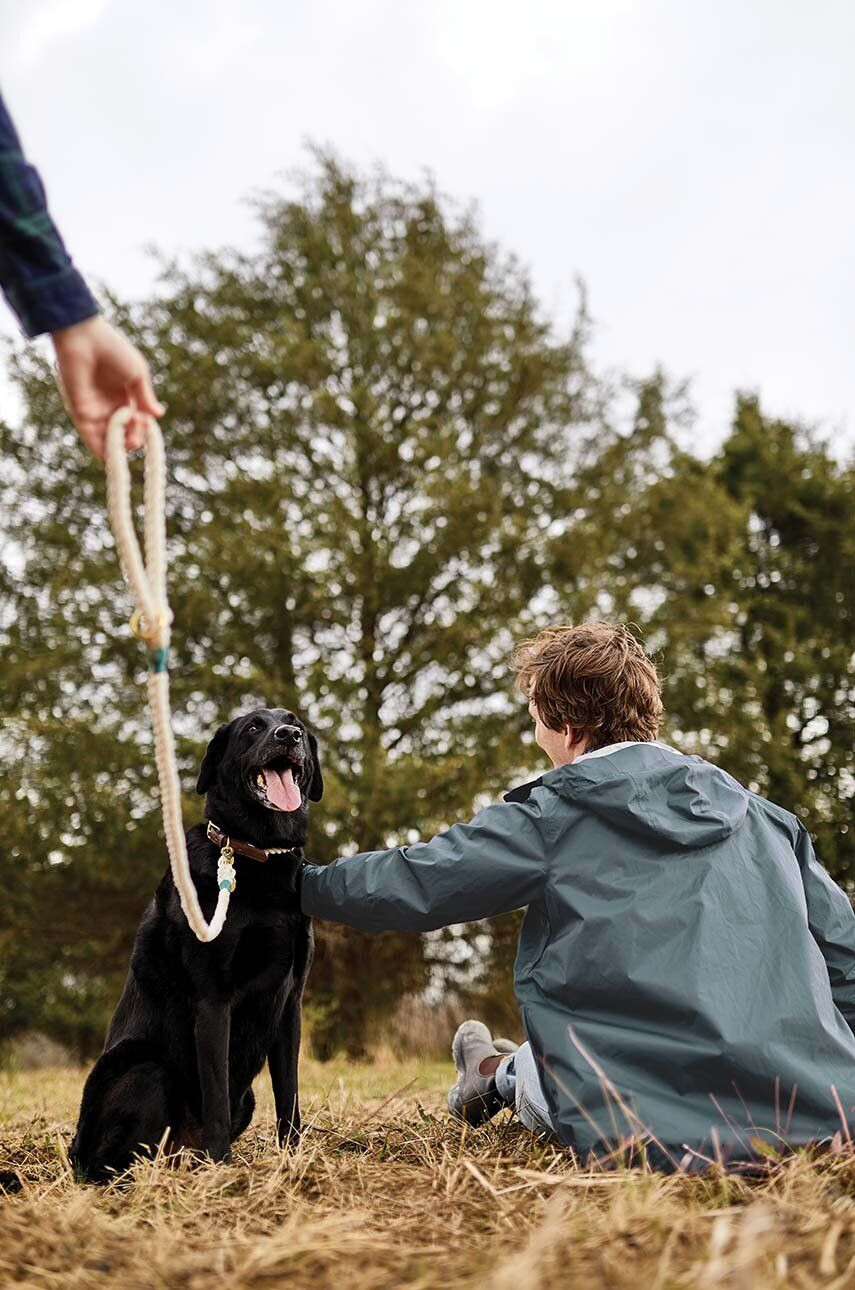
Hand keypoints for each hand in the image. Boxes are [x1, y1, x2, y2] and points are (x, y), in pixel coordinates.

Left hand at [51, 315, 163, 458]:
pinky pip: (91, 438)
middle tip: (138, 434)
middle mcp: (108, 405)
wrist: (84, 338)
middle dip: (133, 438)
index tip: (147, 422)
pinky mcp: (80, 413)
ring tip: (131, 442)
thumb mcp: (137, 374)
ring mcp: (94, 410)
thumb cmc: (112, 350)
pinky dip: (102, 449)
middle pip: (123, 433)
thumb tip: (159, 415)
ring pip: (108, 440)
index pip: (135, 421)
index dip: (142, 427)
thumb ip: (145, 397)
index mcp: (124, 395)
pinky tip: (113, 454)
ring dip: (121, 446)